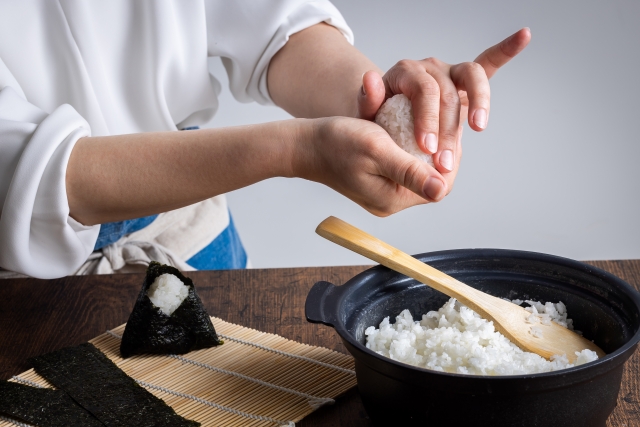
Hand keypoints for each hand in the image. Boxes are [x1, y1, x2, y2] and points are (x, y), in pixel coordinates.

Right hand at [293, 117, 458, 215]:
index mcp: (392, 199)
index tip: (448, 129)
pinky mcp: (377, 183)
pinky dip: (411, 150)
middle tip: (439, 123)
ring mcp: (383, 194)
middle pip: (431, 180)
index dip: (450, 158)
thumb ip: (409, 170)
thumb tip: (439, 189)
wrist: (306, 145)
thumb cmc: (336, 142)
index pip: (440, 185)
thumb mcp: (376, 149)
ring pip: (419, 173)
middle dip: (439, 153)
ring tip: (426, 125)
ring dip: (426, 150)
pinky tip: (409, 132)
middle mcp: (390, 202)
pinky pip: (404, 170)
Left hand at [357, 28, 530, 174]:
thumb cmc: (377, 118)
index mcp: (406, 73)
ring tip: (478, 128)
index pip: (424, 92)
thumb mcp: (366, 115)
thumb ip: (368, 100)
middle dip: (449, 129)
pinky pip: (489, 62)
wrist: (386, 115)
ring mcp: (450, 72)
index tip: (428, 148)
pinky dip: (506, 50)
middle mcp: (430, 67)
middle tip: (445, 161)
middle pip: (448, 92)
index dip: (428, 119)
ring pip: (472, 76)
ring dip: (480, 103)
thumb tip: (370, 78)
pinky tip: (524, 35)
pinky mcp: (465, 81)